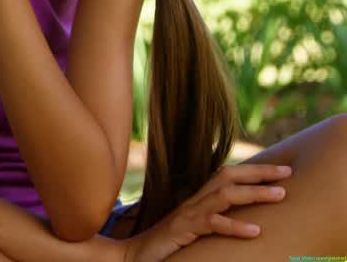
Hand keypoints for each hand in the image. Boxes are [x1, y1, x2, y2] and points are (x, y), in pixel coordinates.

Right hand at [121, 163, 292, 261]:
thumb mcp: (196, 230)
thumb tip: (245, 221)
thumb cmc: (168, 246)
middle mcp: (194, 201)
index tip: (282, 171)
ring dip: (254, 193)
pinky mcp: (183, 229)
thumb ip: (214, 220)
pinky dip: (234, 225)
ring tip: (280, 195)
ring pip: (224, 195)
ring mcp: (188, 214)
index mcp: (198, 200)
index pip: (228, 175)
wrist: (135, 255)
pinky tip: (255, 231)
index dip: (254, 170)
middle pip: (228, 176)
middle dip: (259, 172)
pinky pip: (212, 223)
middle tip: (287, 173)